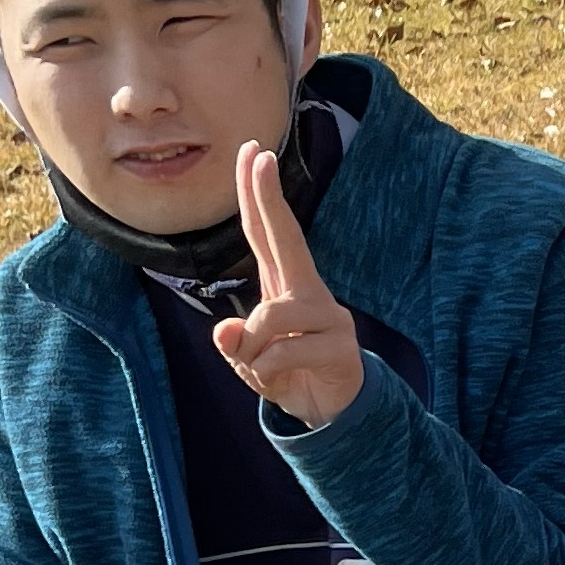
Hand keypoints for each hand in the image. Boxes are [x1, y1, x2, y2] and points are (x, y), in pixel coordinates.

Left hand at [212, 139, 364, 428]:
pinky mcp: (340, 345)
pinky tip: (284, 381)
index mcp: (283, 285)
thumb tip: (224, 332)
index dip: (256, 194)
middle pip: (285, 236)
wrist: (332, 413)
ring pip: (268, 318)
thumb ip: (234, 345)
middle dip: (268, 195)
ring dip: (252, 352)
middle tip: (258, 152)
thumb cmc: (288, 374)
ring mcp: (328, 315)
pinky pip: (281, 354)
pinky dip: (267, 375)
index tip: (253, 152)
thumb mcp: (248, 362)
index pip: (264, 232)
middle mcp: (307, 291)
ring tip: (263, 371)